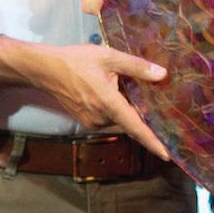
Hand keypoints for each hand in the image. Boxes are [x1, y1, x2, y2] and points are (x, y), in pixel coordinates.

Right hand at [0, 37, 169, 158]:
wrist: (46, 70)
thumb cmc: (76, 61)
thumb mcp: (109, 57)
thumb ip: (136, 66)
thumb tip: (162, 74)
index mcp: (109, 103)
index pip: (136, 127)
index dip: (153, 142)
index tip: (167, 155)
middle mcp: (101, 118)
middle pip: (130, 121)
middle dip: (143, 114)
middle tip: (155, 101)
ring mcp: (93, 122)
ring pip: (119, 119)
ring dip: (127, 109)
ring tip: (127, 88)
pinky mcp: (87, 122)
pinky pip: (109, 118)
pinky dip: (116, 110)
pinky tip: (114, 92)